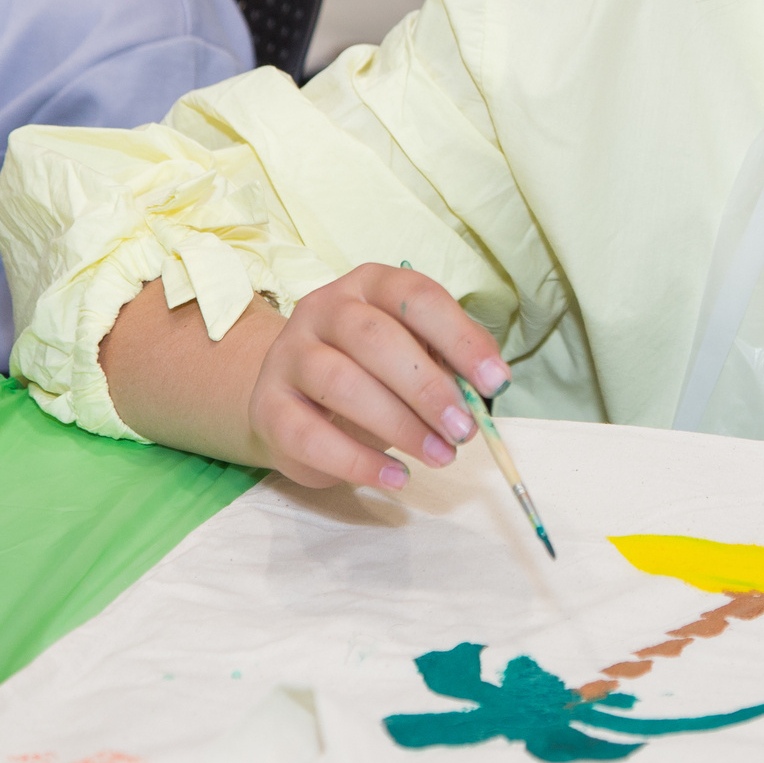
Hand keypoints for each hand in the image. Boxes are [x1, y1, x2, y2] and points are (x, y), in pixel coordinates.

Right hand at [244, 263, 510, 489]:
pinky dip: (358, 462)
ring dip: (399, 425)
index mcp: (370, 285)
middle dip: (427, 388)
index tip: (496, 382)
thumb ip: (450, 359)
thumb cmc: (373, 369)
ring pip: (341, 383)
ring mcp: (289, 355)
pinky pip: (310, 435)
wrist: (297, 394)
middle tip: (463, 429)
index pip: (416, 298)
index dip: (460, 339)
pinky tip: (396, 477)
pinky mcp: (267, 406)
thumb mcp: (417, 351)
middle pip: (374, 338)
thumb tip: (487, 386)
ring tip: (440, 455)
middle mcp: (323, 309)